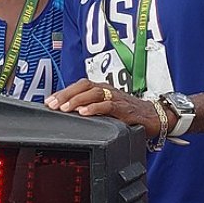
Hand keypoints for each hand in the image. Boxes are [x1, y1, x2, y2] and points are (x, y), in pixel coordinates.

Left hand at [45, 79, 163, 136]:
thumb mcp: (107, 110)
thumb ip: (92, 110)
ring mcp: (116, 97)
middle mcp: (107, 90)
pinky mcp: (124, 108)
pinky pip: (107, 105)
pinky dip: (94, 108)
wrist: (154, 116)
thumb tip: (70, 116)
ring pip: (93, 93)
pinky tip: (84, 113)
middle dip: (66, 95)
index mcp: (101, 89)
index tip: (48, 101)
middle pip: (83, 86)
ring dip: (77, 100)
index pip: (79, 86)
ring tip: (65, 108)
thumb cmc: (130, 113)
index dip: (63, 92)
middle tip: (53, 104)